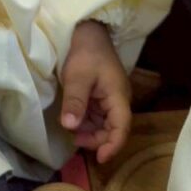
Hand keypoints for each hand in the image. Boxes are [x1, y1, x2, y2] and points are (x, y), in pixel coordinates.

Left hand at [59, 20, 130, 164]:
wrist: (88, 32)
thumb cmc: (86, 52)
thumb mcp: (77, 77)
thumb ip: (75, 101)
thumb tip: (70, 127)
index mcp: (118, 96)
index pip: (121, 127)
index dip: (113, 145)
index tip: (100, 159)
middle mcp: (118, 100)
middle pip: (113, 129)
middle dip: (96, 139)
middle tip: (75, 140)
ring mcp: (109, 98)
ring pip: (104, 124)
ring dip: (89, 131)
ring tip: (71, 129)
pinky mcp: (100, 96)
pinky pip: (96, 115)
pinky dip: (86, 121)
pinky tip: (74, 120)